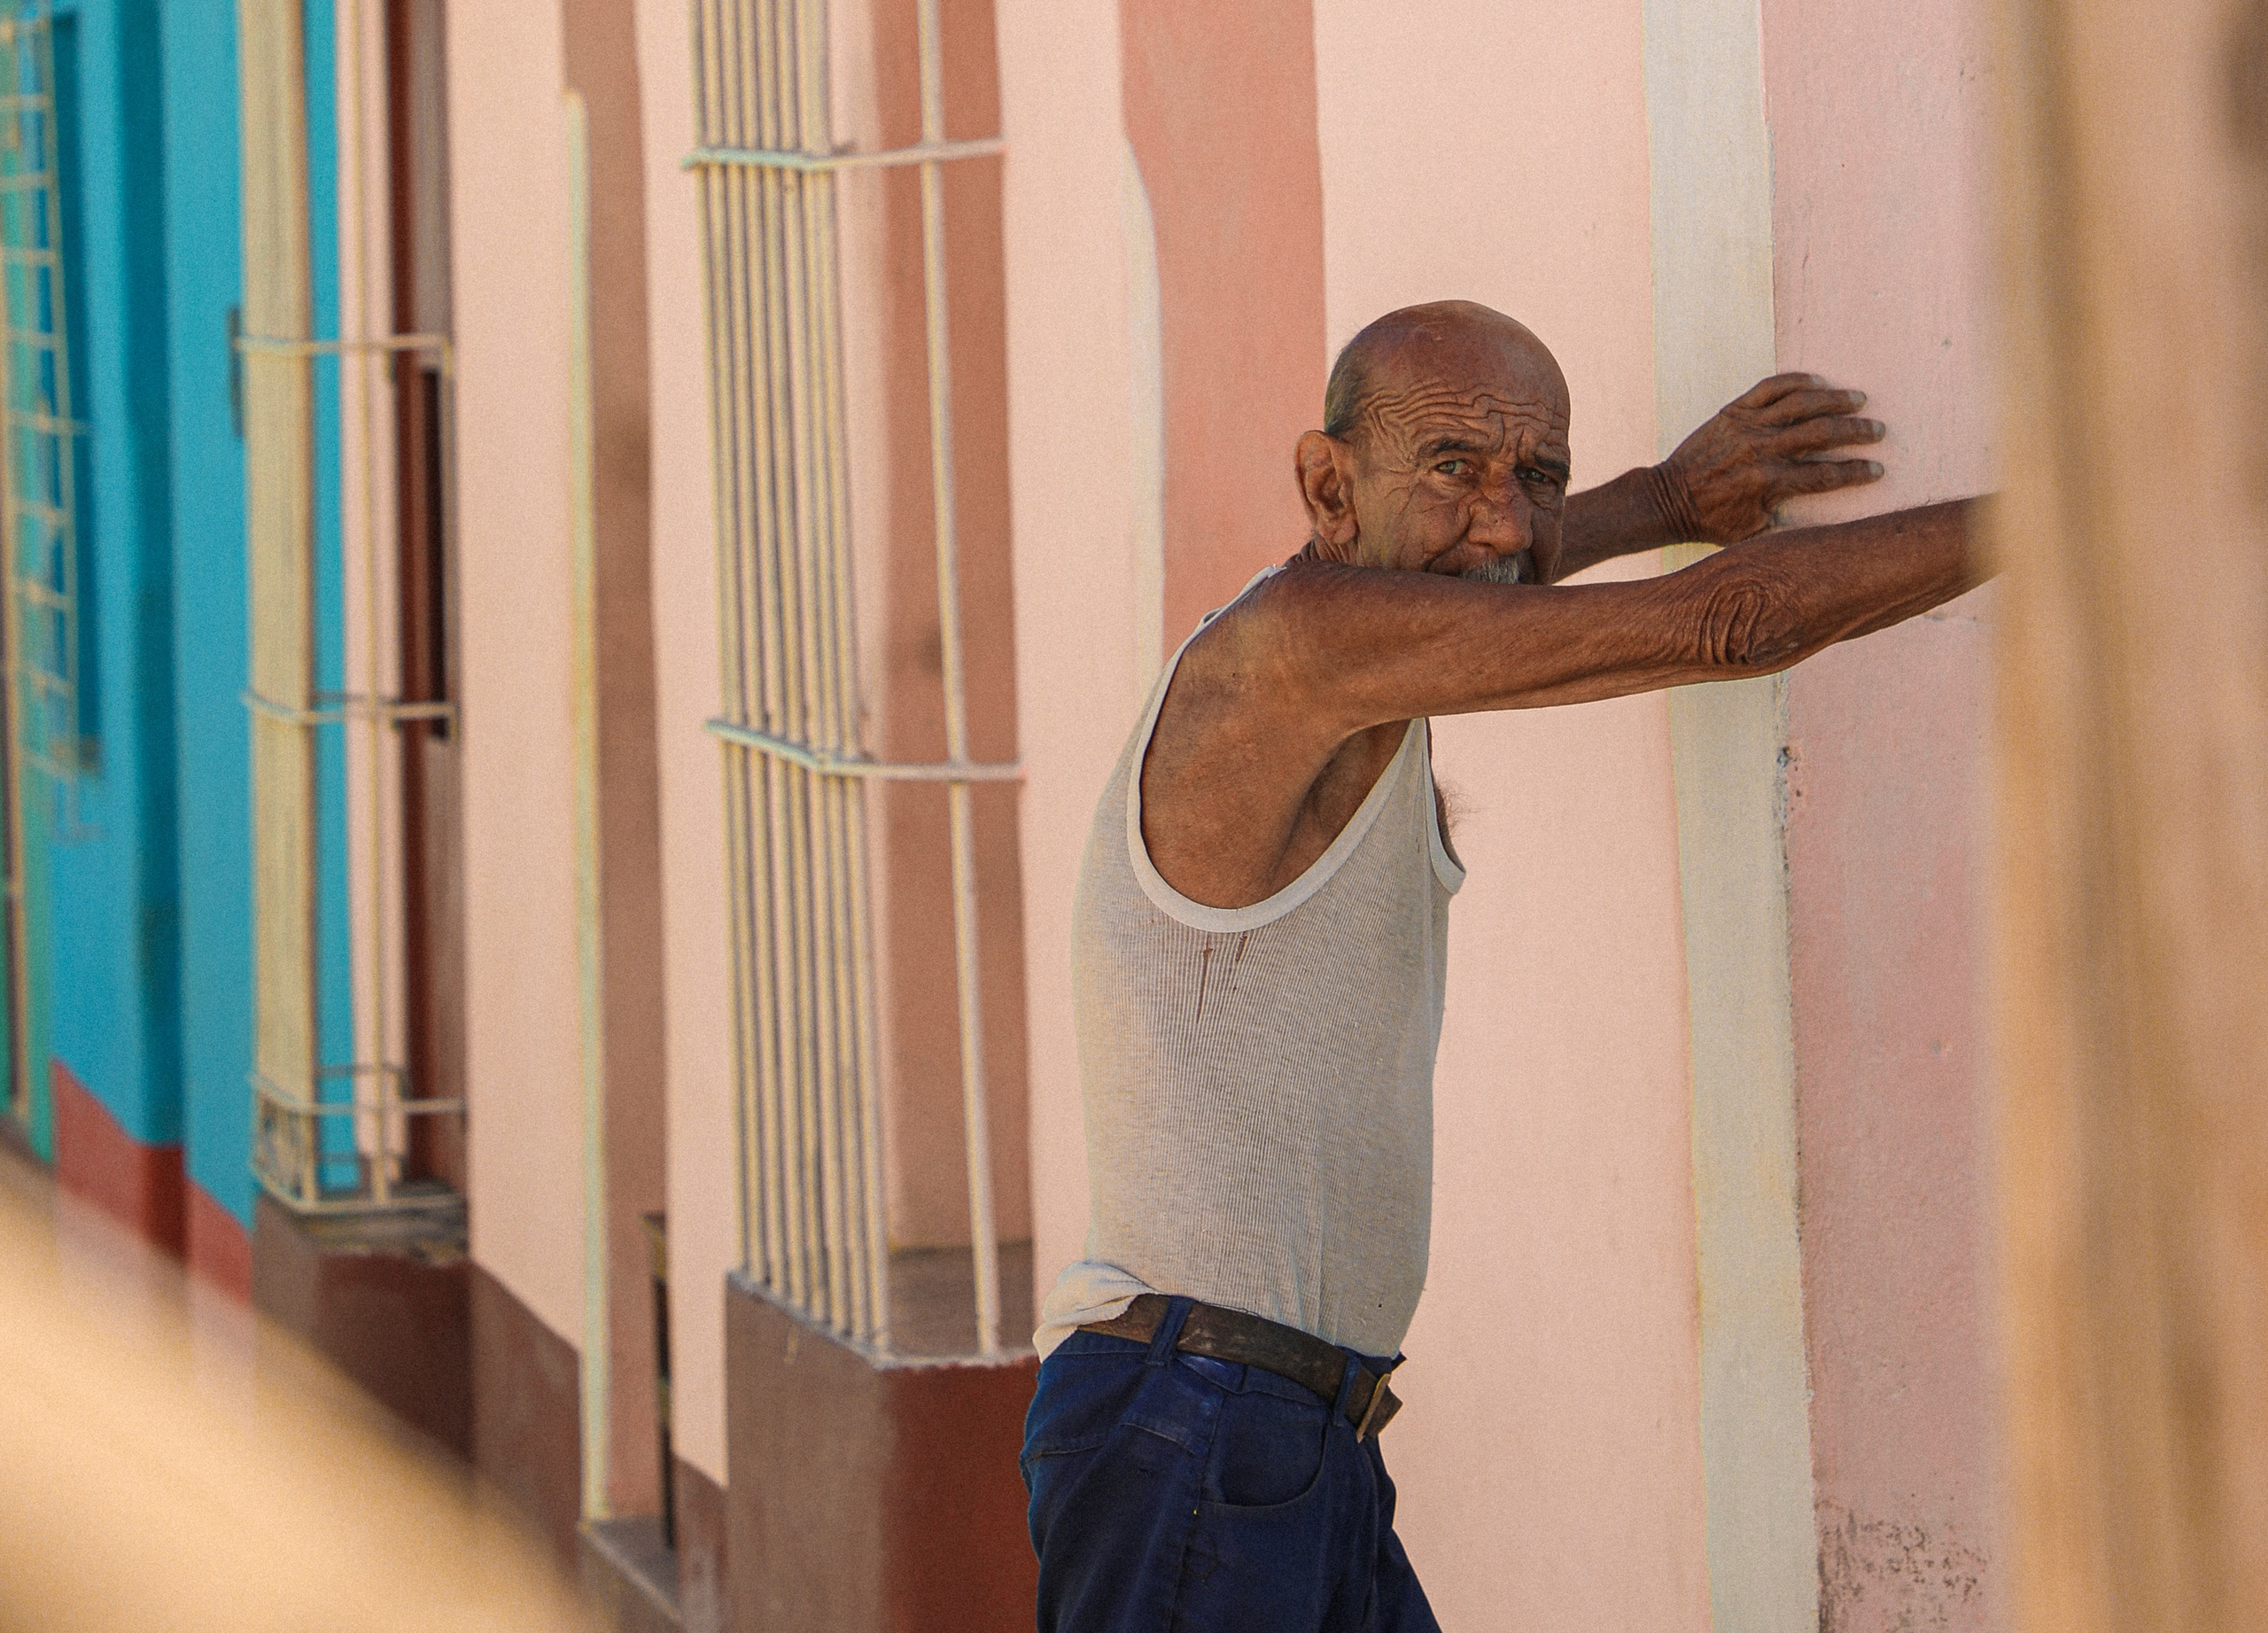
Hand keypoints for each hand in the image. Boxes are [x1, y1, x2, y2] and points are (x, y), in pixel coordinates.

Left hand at [1657, 374, 1885, 543]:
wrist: (1668, 498)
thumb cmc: (1711, 520)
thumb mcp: (1751, 534)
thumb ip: (1788, 528)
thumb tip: (1826, 530)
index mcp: (1769, 483)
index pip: (1825, 475)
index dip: (1856, 472)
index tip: (1878, 470)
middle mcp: (1761, 450)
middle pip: (1821, 433)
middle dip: (1855, 432)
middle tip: (1877, 431)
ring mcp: (1747, 426)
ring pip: (1800, 403)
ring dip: (1834, 399)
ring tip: (1858, 400)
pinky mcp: (1732, 411)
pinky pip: (1770, 387)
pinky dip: (1795, 381)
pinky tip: (1817, 381)